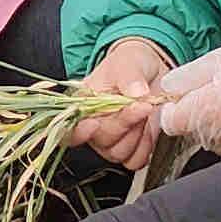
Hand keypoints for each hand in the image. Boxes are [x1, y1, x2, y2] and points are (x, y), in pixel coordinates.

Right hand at [72, 36, 175, 164]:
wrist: (152, 69)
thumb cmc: (131, 63)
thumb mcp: (127, 61)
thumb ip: (129, 75)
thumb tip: (136, 92)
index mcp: (82, 105)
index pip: (68, 130)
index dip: (78, 133)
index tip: (93, 124)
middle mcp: (94, 126)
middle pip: (101, 141)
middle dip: (124, 124)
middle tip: (142, 104)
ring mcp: (112, 139)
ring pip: (118, 154)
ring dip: (137, 135)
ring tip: (146, 111)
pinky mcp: (132, 146)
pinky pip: (134, 160)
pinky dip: (146, 148)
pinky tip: (150, 129)